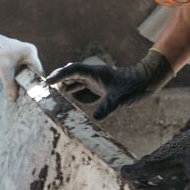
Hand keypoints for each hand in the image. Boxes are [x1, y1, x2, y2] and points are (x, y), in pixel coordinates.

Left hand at [0, 28, 42, 99]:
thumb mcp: (4, 71)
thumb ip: (9, 85)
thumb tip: (13, 99)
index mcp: (30, 53)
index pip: (38, 71)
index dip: (36, 82)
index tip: (34, 92)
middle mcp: (29, 52)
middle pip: (33, 71)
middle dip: (29, 81)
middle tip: (27, 93)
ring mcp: (24, 52)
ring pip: (27, 69)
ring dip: (24, 78)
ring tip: (22, 89)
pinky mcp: (17, 54)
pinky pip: (21, 66)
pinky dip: (19, 74)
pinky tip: (16, 82)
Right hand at [49, 48, 172, 120]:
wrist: (145, 82)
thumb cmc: (133, 86)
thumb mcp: (119, 98)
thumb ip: (108, 106)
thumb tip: (97, 118)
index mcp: (94, 72)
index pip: (72, 71)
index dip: (59, 75)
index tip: (47, 82)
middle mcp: (92, 75)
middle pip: (70, 74)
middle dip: (57, 80)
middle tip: (44, 89)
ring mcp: (94, 81)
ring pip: (74, 81)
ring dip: (63, 86)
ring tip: (50, 95)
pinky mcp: (98, 87)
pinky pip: (80, 88)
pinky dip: (71, 92)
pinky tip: (65, 98)